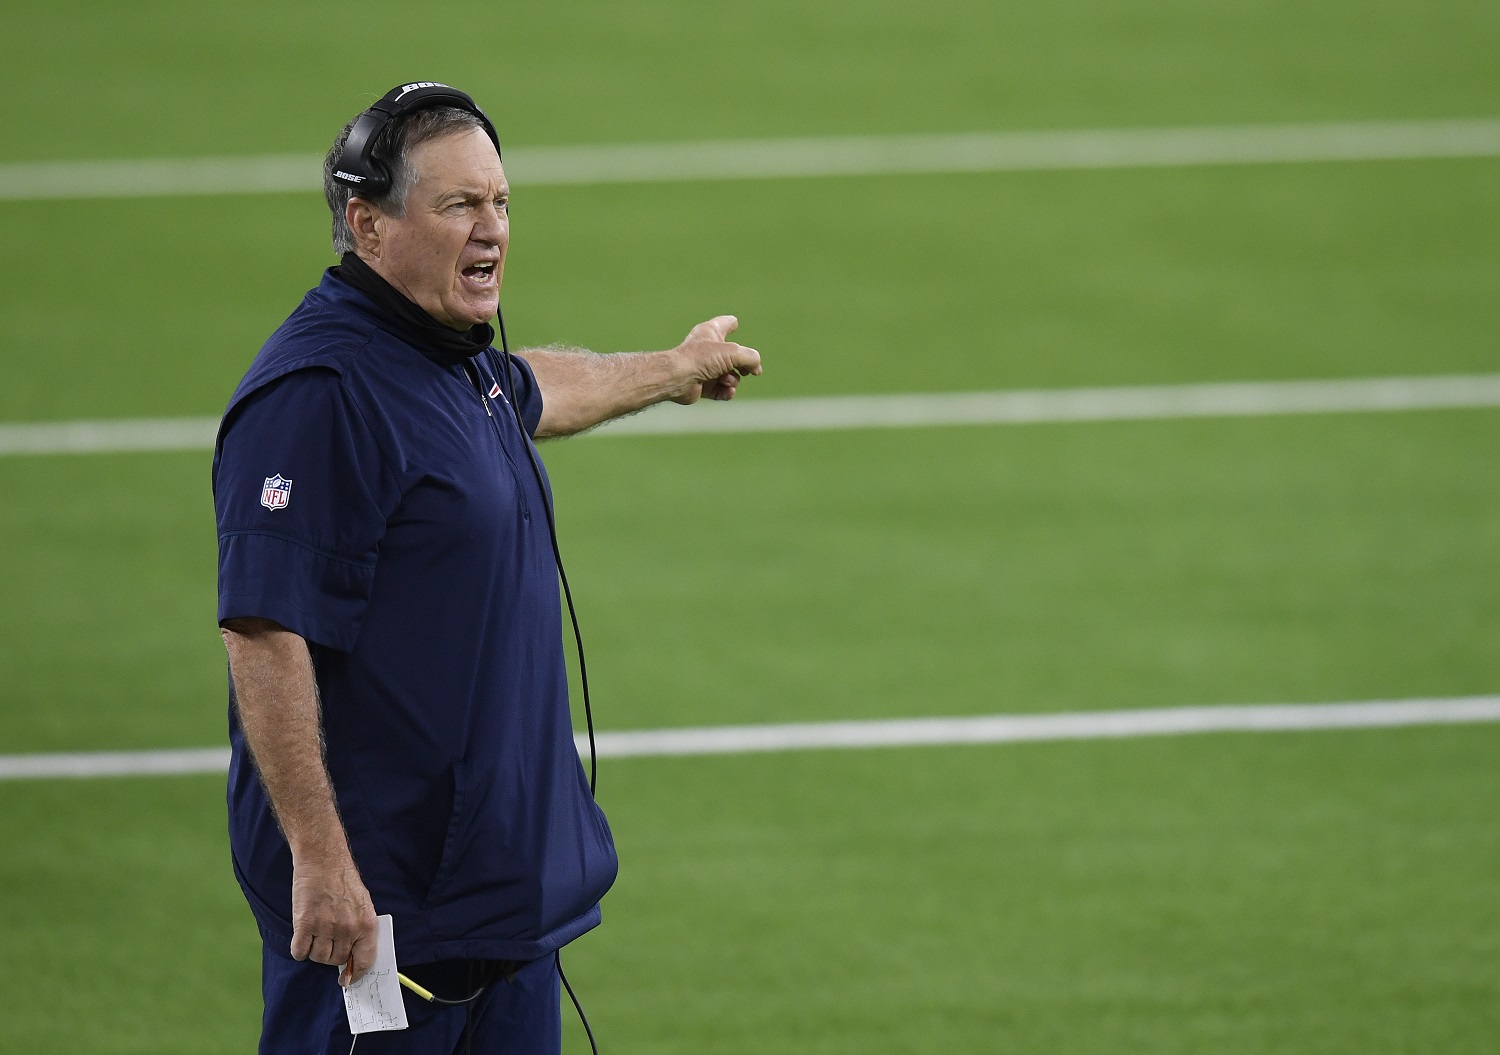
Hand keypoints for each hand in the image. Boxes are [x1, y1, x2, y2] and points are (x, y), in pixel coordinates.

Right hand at [289, 852, 377, 985]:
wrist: (323, 859)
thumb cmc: (343, 881)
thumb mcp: (363, 904)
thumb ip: (360, 931)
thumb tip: (353, 960)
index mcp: (366, 924)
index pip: (365, 961)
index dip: (355, 974)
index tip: (346, 981)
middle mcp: (348, 928)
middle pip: (336, 960)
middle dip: (330, 955)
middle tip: (326, 939)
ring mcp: (326, 926)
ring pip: (317, 957)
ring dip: (314, 951)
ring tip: (315, 932)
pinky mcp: (304, 923)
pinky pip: (300, 952)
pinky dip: (299, 949)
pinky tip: (302, 936)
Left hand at [668, 316, 761, 404]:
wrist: (679, 378)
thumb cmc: (701, 358)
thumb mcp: (733, 352)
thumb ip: (751, 358)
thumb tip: (756, 369)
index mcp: (711, 333)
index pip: (724, 324)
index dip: (731, 324)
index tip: (735, 324)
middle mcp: (707, 349)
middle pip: (733, 356)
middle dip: (744, 366)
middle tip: (750, 371)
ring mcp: (705, 368)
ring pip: (730, 376)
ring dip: (733, 380)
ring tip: (727, 381)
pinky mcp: (703, 386)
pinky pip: (721, 391)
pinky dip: (727, 392)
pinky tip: (728, 391)